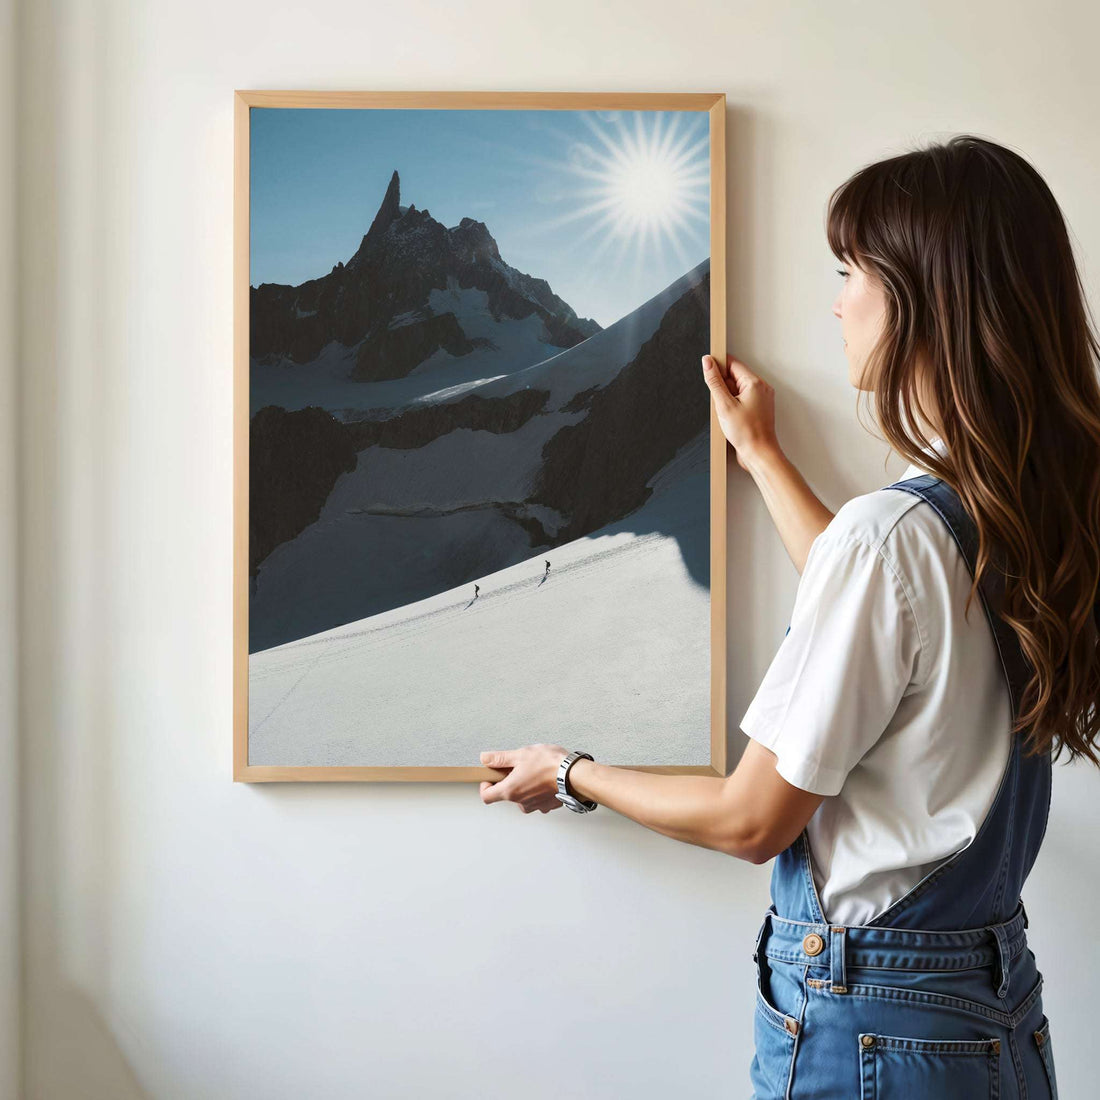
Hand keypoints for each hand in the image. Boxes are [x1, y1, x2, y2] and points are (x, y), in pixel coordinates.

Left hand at [479, 743, 569, 812]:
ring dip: (524, 785)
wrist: (575, 775)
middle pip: (506, 795)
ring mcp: (535, 806)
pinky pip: (537, 799)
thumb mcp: (520, 754)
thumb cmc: (550, 764)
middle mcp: (521, 802)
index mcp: (510, 791)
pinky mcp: (547, 805)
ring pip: (522, 797)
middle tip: (518, 767)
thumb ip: (499, 758)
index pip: (486, 796)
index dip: (485, 785)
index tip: (491, 776)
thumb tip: (485, 759)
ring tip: (535, 770)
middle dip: (509, 781)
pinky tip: (545, 778)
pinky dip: (537, 790)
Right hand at [701, 353, 780, 471]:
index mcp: (755, 383)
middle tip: (720, 403)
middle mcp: (761, 388)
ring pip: (737, 389)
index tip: (708, 371)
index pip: (733, 363)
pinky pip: (742, 399)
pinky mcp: (758, 408)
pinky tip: (731, 418)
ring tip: (727, 414)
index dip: (718, 366)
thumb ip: (714, 381)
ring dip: (727, 398)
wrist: (759, 454)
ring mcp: (761, 399)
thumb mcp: (724, 405)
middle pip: (735, 376)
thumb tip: (707, 362)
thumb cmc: (747, 433)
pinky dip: (733, 406)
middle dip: (722, 387)